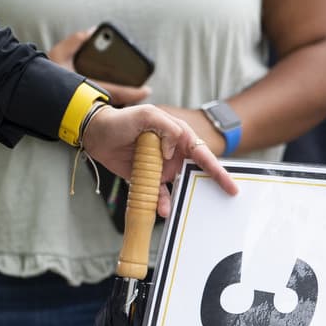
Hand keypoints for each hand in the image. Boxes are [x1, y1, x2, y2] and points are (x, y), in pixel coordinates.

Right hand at [46, 29, 149, 104]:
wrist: (28, 93)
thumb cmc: (43, 75)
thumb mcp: (57, 55)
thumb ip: (75, 41)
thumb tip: (91, 31)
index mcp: (84, 89)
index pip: (115, 93)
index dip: (133, 93)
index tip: (147, 90)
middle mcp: (86, 100)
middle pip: (115, 102)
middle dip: (129, 98)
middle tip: (143, 94)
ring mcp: (84, 107)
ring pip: (108, 106)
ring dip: (121, 100)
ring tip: (134, 94)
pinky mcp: (80, 110)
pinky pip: (100, 106)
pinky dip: (111, 100)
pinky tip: (117, 95)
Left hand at [81, 102, 239, 210]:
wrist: (95, 134)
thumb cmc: (122, 120)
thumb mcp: (147, 115)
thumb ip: (166, 128)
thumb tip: (174, 150)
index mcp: (178, 135)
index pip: (202, 153)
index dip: (217, 170)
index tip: (230, 185)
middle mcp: (173, 152)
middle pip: (196, 171)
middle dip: (208, 185)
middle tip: (219, 200)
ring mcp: (161, 167)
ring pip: (178, 186)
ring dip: (181, 198)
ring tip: (183, 209)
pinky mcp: (147, 178)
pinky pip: (158, 194)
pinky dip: (161, 203)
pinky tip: (162, 210)